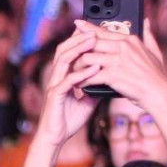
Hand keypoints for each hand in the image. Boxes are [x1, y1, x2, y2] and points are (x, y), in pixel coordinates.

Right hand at [34, 30, 101, 146]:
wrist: (57, 137)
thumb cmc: (70, 118)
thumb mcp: (89, 99)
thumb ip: (97, 85)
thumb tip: (111, 76)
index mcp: (63, 75)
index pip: (69, 51)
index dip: (80, 39)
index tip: (95, 29)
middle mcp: (57, 77)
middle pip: (64, 49)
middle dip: (79, 38)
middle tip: (95, 29)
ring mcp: (54, 85)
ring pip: (63, 60)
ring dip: (79, 49)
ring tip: (93, 41)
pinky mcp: (55, 96)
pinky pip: (68, 81)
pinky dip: (82, 73)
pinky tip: (95, 68)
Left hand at [74, 19, 166, 108]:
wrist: (159, 93)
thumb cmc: (157, 74)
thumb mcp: (154, 50)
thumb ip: (148, 34)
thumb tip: (145, 21)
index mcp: (130, 40)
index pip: (104, 31)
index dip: (88, 28)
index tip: (77, 24)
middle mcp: (123, 47)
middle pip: (91, 42)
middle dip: (78, 48)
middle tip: (69, 54)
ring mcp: (117, 60)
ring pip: (87, 57)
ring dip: (77, 65)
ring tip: (72, 71)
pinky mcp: (113, 75)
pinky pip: (90, 75)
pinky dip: (82, 80)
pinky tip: (77, 84)